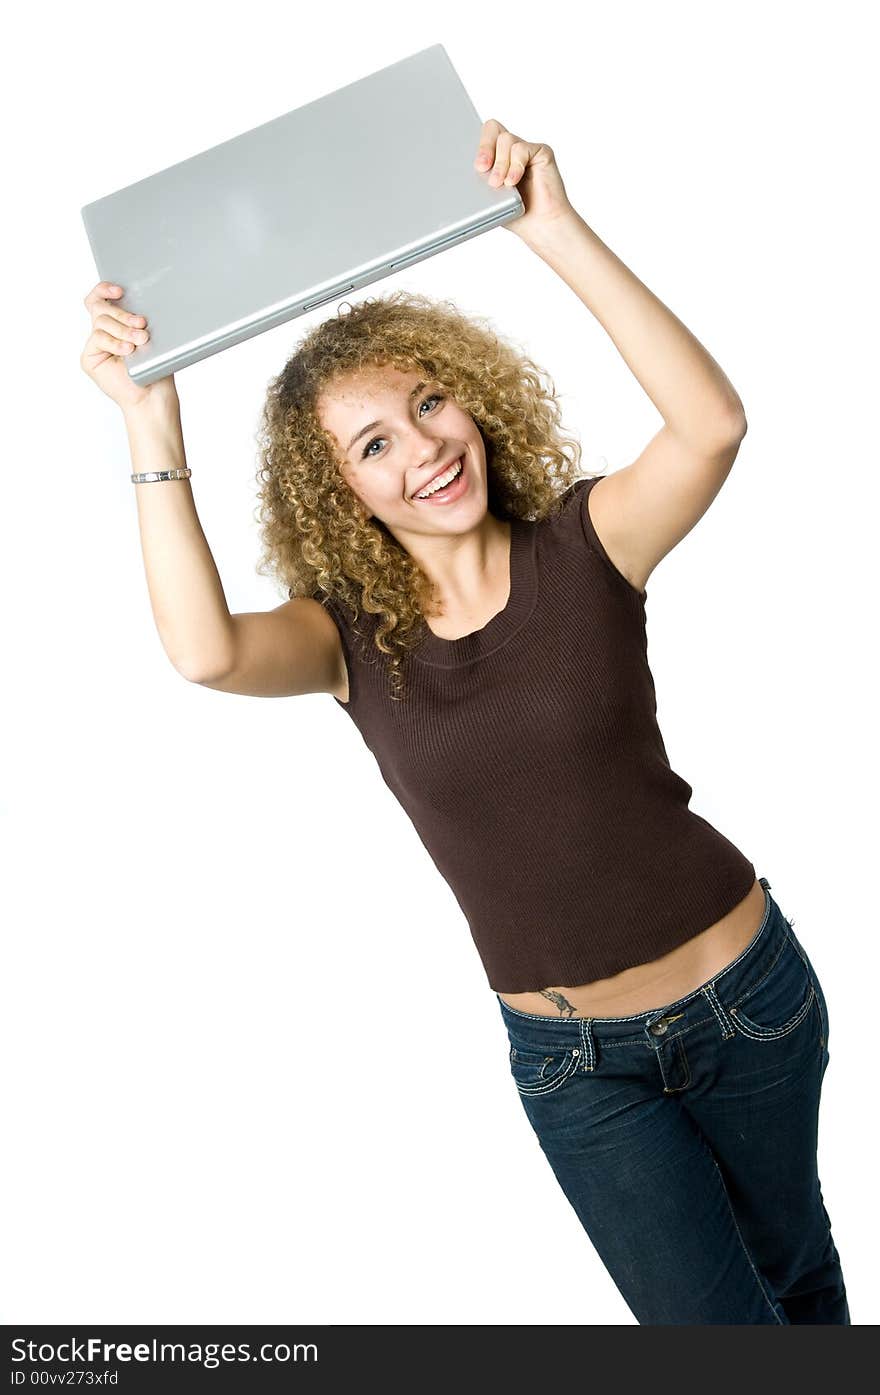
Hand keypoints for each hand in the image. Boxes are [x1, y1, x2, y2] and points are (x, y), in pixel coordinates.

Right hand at [80, 282, 177, 414]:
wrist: (153, 396)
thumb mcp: (151, 337)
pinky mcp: (89, 359)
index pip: (100, 299)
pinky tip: (128, 350)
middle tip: (141, 323)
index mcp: (117, 324)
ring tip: (141, 340)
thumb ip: (138, 318)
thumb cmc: (156, 369)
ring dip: (123, 329)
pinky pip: (98, 339)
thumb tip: (137, 301)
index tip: (120, 290)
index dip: (104, 290)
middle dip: (122, 313)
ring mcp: (95, 346)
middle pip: (100, 307)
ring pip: (100, 321)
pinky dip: (114, 342)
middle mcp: (104, 332)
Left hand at [473, 117, 574, 240]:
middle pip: (492, 128)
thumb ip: (478, 183)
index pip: (480, 138)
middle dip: (484, 147)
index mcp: (496, 158)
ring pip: (505, 139)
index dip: (474, 146)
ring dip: (500, 164)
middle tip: (481, 168)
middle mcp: (510, 151)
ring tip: (499, 184)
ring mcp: (526, 150)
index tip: (471, 164)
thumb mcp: (490, 199)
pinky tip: (512, 181)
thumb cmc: (518, 215)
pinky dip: (514, 165)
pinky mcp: (541, 152)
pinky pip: (521, 148)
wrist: (542, 225)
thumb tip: (465, 175)